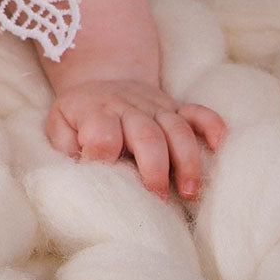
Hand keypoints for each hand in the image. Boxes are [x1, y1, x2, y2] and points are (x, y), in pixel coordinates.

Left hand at [46, 80, 225, 200]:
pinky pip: (199, 112)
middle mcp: (127, 107)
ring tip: (188, 192)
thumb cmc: (80, 115)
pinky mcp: (175, 107)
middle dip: (154, 170)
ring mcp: (155, 106)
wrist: (101, 80)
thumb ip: (66, 147)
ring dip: (186, 161)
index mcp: (96, 112)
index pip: (102, 135)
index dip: (104, 159)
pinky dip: (212, 126)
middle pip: (146, 135)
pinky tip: (219, 144)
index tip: (105, 183)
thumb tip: (81, 173)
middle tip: (157, 199)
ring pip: (177, 129)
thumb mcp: (60, 126)